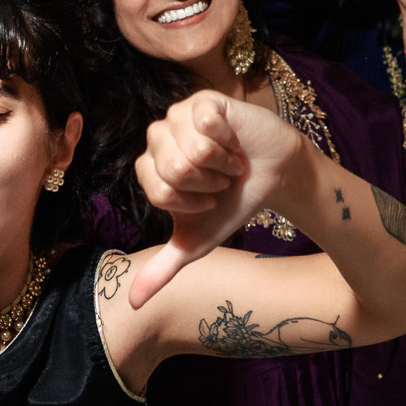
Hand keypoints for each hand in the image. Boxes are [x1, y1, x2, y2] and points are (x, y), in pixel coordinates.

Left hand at [129, 90, 306, 303]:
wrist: (272, 176)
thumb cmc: (231, 204)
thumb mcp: (196, 241)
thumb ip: (163, 269)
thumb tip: (133, 304)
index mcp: (149, 170)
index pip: (159, 190)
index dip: (192, 201)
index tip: (207, 200)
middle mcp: (157, 139)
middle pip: (175, 168)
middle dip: (208, 183)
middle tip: (220, 180)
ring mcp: (177, 116)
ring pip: (192, 147)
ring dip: (221, 163)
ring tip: (228, 162)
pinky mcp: (202, 100)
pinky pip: (208, 123)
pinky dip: (229, 140)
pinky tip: (234, 142)